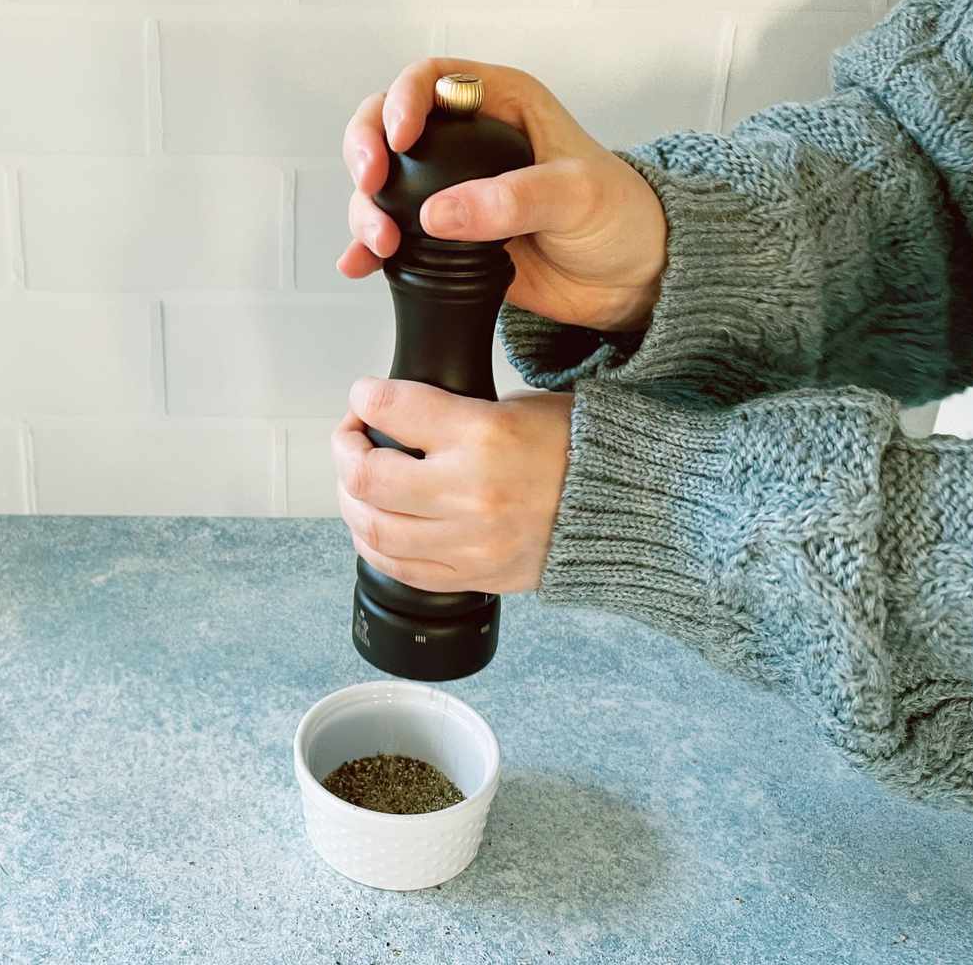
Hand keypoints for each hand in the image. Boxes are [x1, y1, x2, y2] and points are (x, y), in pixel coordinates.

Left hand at [332, 377, 571, 594]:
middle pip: (367, 477)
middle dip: (345, 451)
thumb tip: (397, 419)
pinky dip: (374, 544)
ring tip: (357, 484)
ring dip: (351, 501)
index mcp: (484, 434)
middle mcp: (471, 491)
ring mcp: (470, 541)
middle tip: (351, 439)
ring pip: (373, 528)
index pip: (391, 409)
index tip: (363, 398)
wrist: (628, 505)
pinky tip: (374, 525)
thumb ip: (453, 413)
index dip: (363, 398)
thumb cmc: (576, 449)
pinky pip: (400, 568)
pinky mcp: (473, 574)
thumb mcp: (517, 405)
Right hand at [339, 58, 667, 332]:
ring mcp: (452, 192)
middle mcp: (468, 143)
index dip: (403, 100)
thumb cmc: (620, 217)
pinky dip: (370, 251)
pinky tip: (360, 265)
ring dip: (366, 210)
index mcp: (501, 105)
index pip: (432, 79)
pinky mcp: (446, 239)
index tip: (399, 139)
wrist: (631, 281)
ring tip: (379, 243)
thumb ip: (511, 200)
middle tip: (372, 185)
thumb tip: (438, 214)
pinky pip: (394, 237)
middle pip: (388, 127)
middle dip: (367, 152)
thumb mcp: (575, 196)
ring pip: (383, 185)